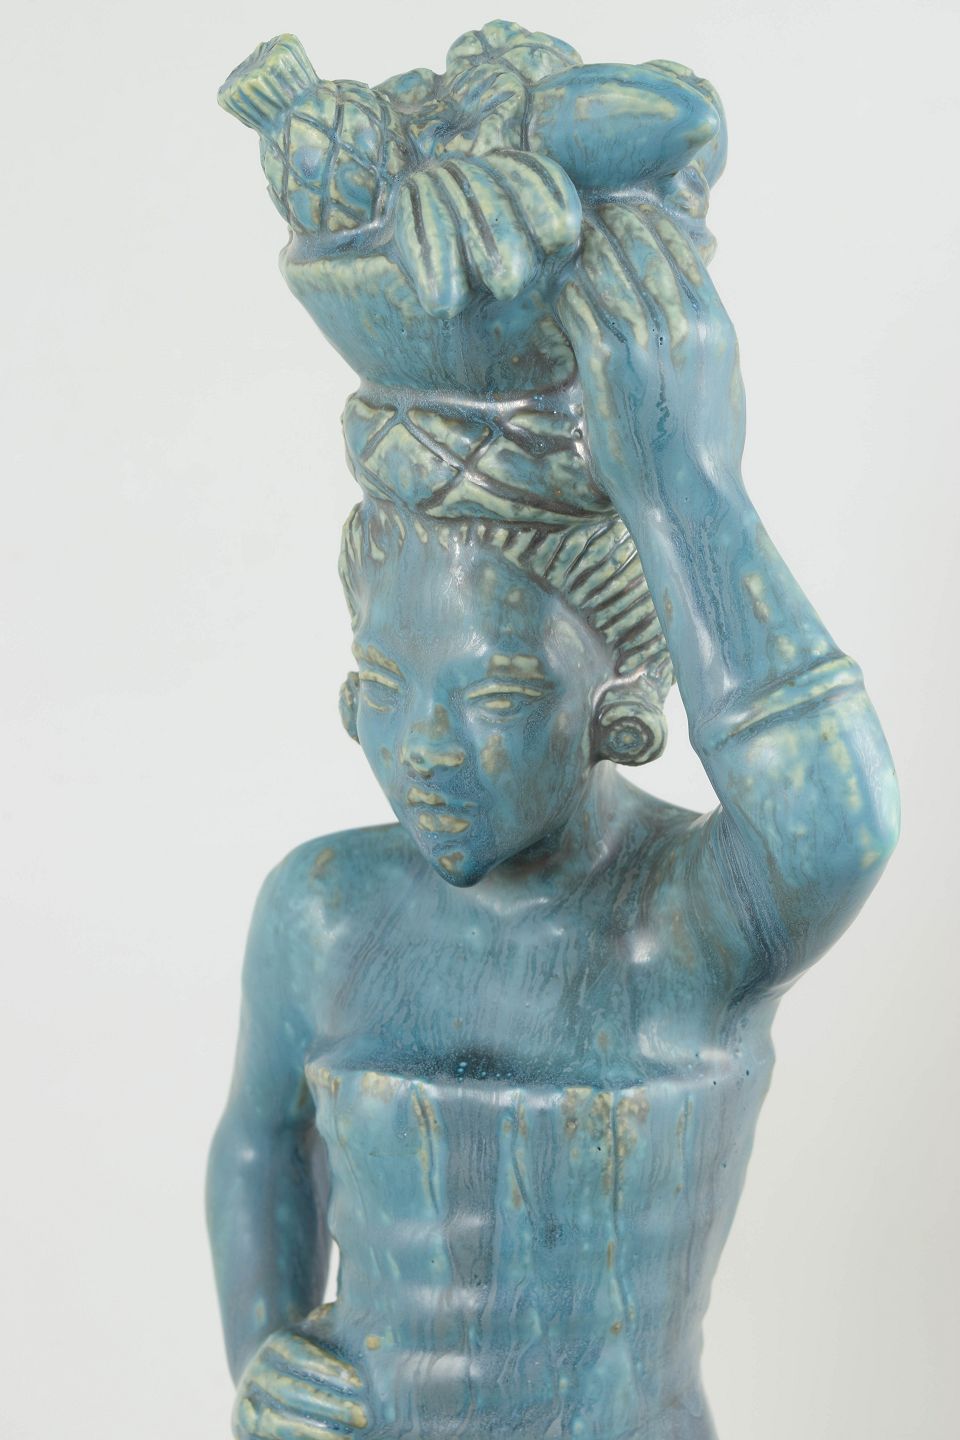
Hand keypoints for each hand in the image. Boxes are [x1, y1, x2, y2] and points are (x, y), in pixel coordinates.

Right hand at [233, 1310, 368, 1438]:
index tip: (359, 1383)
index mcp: (277, 1343)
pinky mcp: (244, 1431)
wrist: (271, 1382)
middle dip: (329, 1406)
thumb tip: (374, 1331)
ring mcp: (247, 1404)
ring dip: (314, 1432)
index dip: (329, 1368)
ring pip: (277, 1422)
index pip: (300, 1353)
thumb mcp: (323, 1338)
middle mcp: (257, 1372)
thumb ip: (339, 1329)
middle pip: (292, 1391)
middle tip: (362, 1416)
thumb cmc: (313, 1356)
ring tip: (347, 1439)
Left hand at [557, 203, 745, 505]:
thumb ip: (704, 334)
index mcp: (715, 325)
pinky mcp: (604, 366)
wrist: (688, 501)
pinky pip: (577, 305)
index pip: (680, 247)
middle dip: (610, 222)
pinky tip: (551, 284)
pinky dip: (563, 288)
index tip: (623, 211)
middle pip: (641, 244)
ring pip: (605, 267)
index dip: (647, 221)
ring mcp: (643, 344)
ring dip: (581, 248)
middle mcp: (682, 326)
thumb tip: (691, 300)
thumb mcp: (722, 380)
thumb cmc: (704, 451)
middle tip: (584, 209)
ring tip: (561, 236)